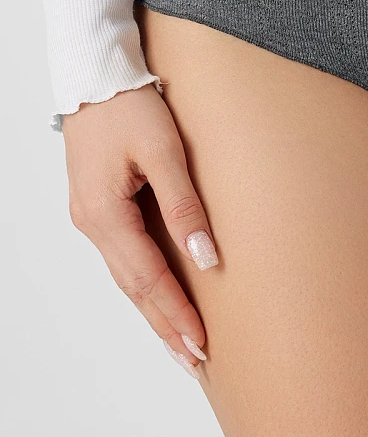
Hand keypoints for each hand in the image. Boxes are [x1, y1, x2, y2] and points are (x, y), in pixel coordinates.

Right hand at [61, 82, 217, 377]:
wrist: (96, 74)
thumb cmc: (131, 105)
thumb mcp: (165, 150)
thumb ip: (185, 205)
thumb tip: (206, 257)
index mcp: (105, 213)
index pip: (147, 278)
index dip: (176, 314)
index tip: (202, 345)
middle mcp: (92, 222)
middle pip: (134, 288)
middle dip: (165, 326)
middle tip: (196, 362)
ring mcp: (92, 216)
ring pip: (127, 276)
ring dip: (155, 310)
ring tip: (182, 343)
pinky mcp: (100, 206)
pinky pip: (124, 257)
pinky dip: (145, 284)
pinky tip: (160, 299)